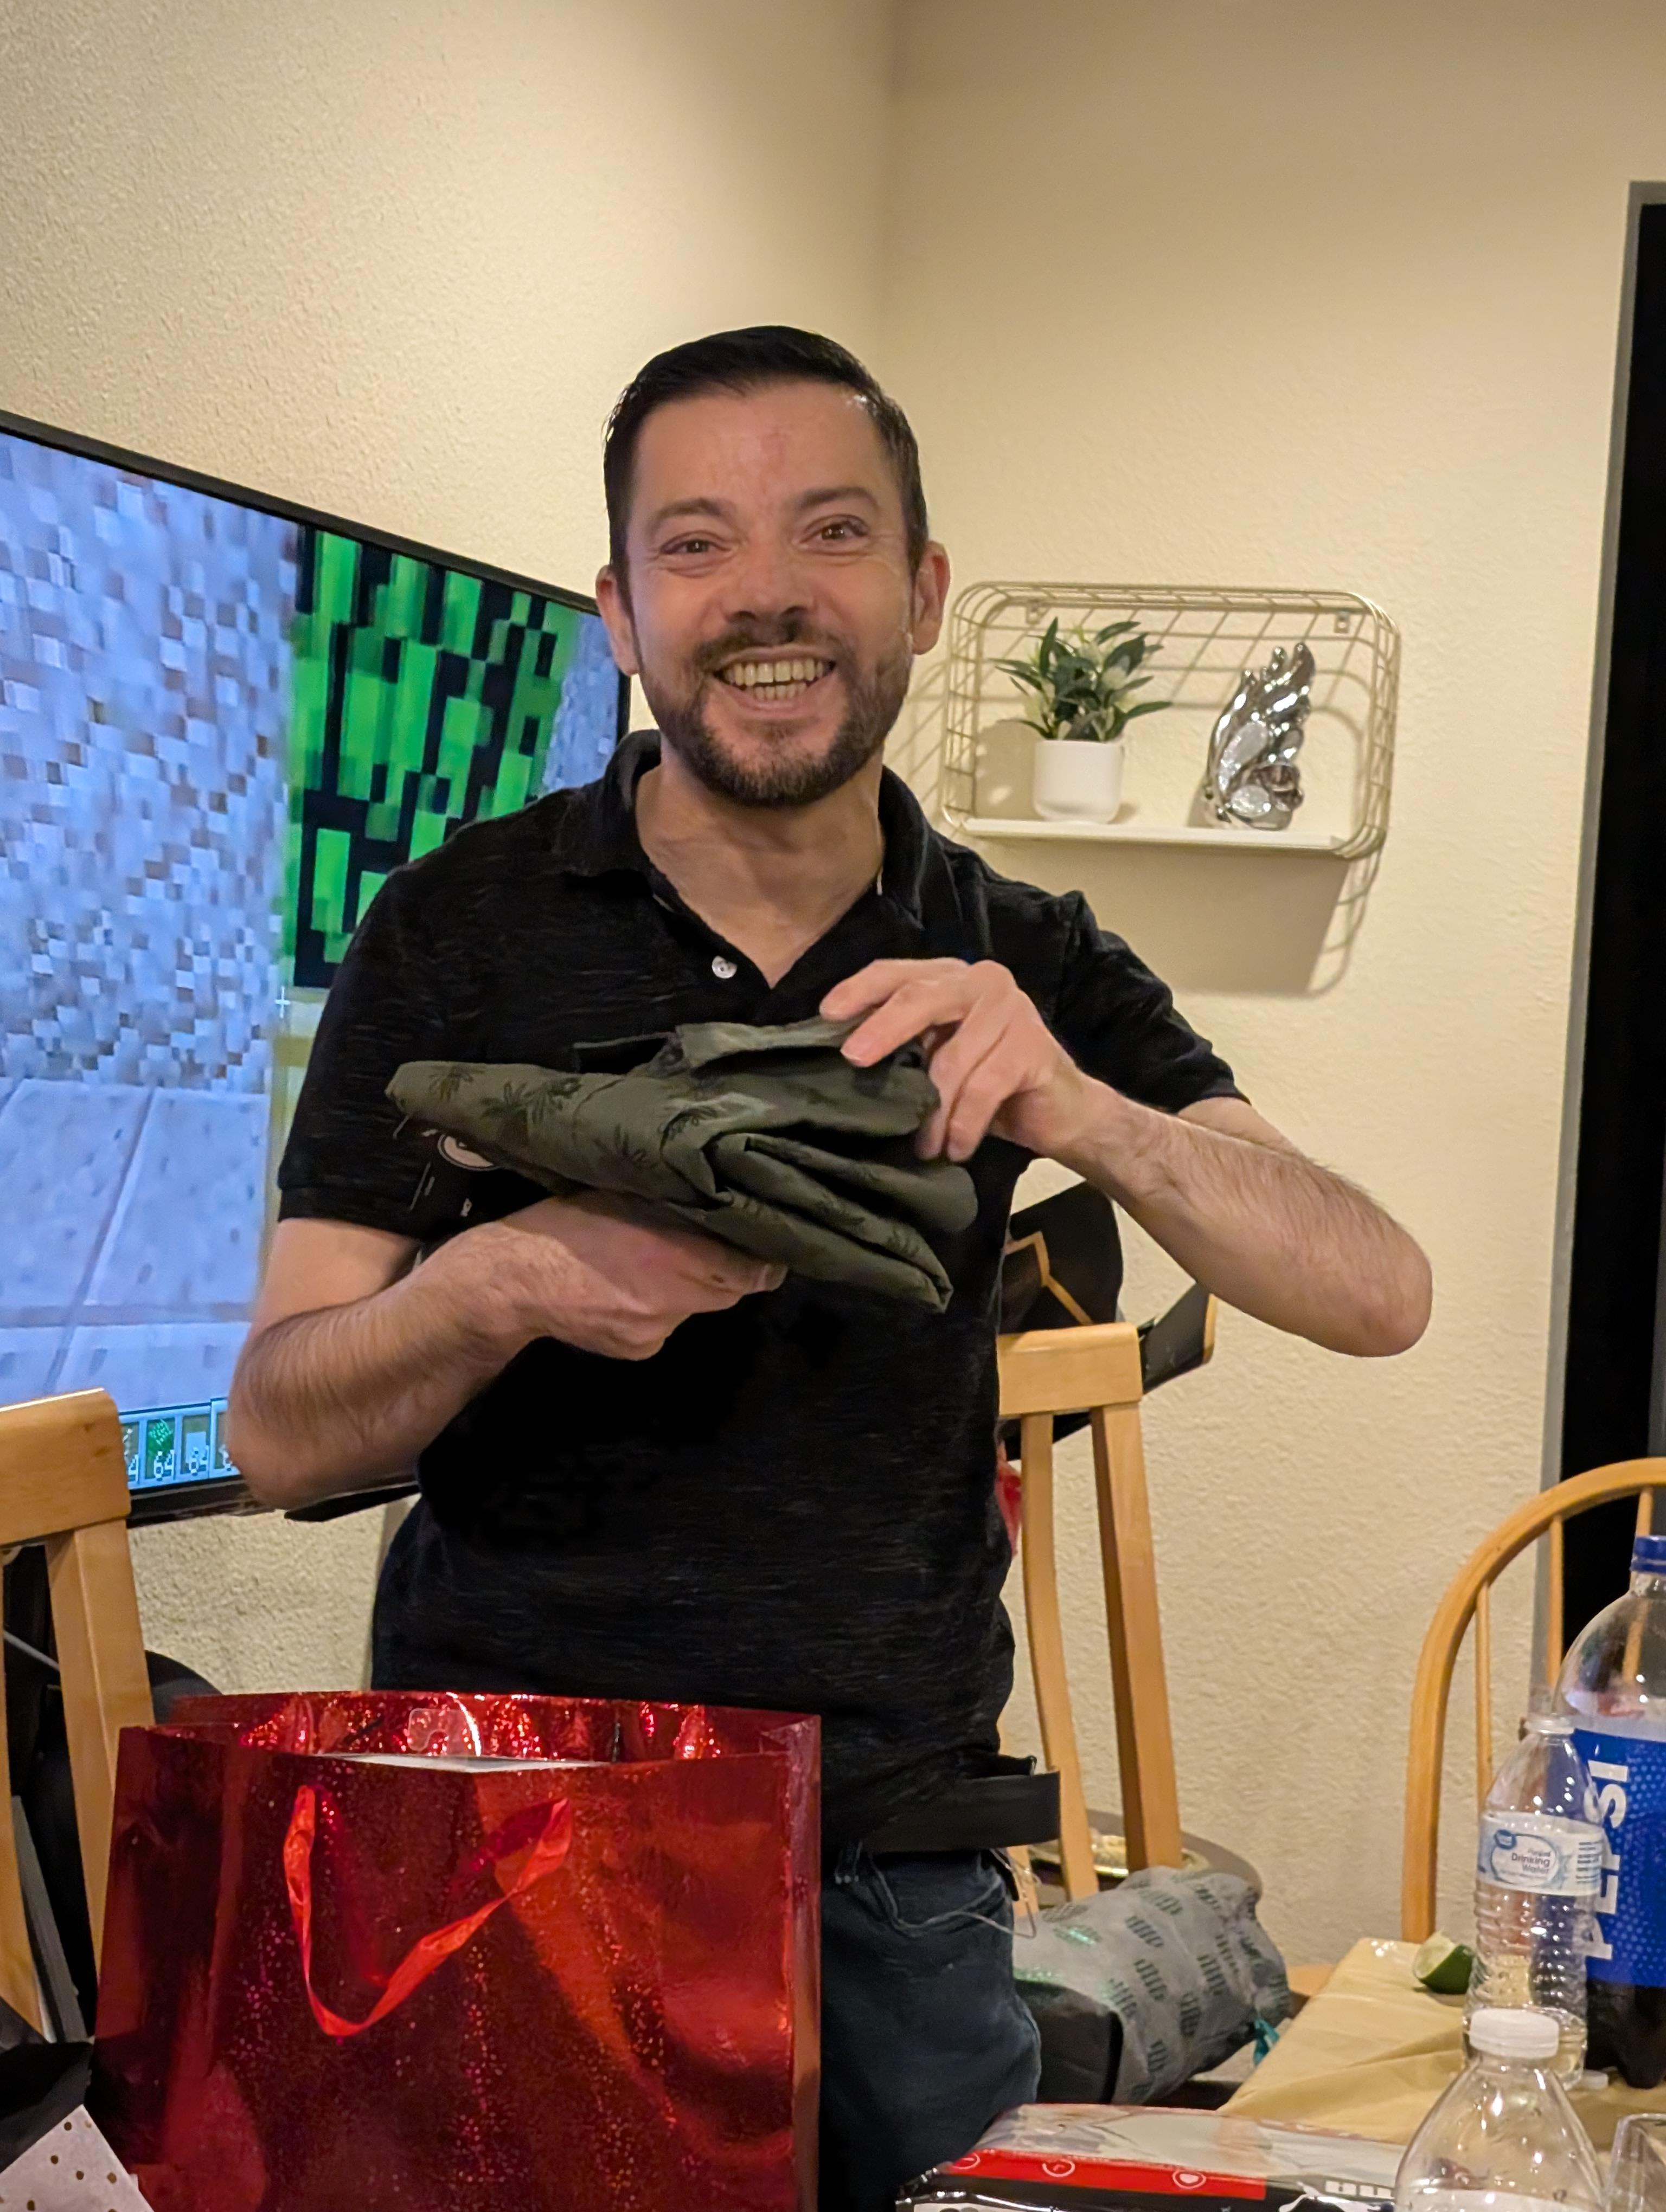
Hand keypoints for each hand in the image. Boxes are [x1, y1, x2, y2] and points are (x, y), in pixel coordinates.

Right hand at [449, 1191, 784, 1361]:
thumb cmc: (567, 1224)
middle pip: (730, 1292)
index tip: (764, 1243)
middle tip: (709, 1245)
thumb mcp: (626, 1197)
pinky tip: (624, 1291)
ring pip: (695, 1308)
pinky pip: (664, 1327)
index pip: (754, 1270)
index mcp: (679, 1255)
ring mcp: (658, 1331)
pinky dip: (657, 1310)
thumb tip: (720, 1202)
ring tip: (651, 1264)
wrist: (510, 1282)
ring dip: (689, 1288)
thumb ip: (678, 1207)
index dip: (764, 1257)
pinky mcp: (638, 1351)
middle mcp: (678, 1300)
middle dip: (727, 1270)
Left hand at [820, 957, 1097, 1162]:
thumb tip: (842, 1056)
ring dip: (932, 1109)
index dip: (860, 990)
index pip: (897, 972)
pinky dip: (964, 1124)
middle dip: (883, 1028)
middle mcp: (981, 982)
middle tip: (853, 1059)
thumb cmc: (989, 1085)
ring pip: (952, 1058)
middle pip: (921, 997)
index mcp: (950, 978)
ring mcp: (1011, 1010)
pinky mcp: (1032, 1046)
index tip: (826, 1015)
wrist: (1061, 1111)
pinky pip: (984, 1088)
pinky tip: (956, 1148)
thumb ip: (905, 1044)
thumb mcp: (939, 1057)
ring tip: (923, 1147)